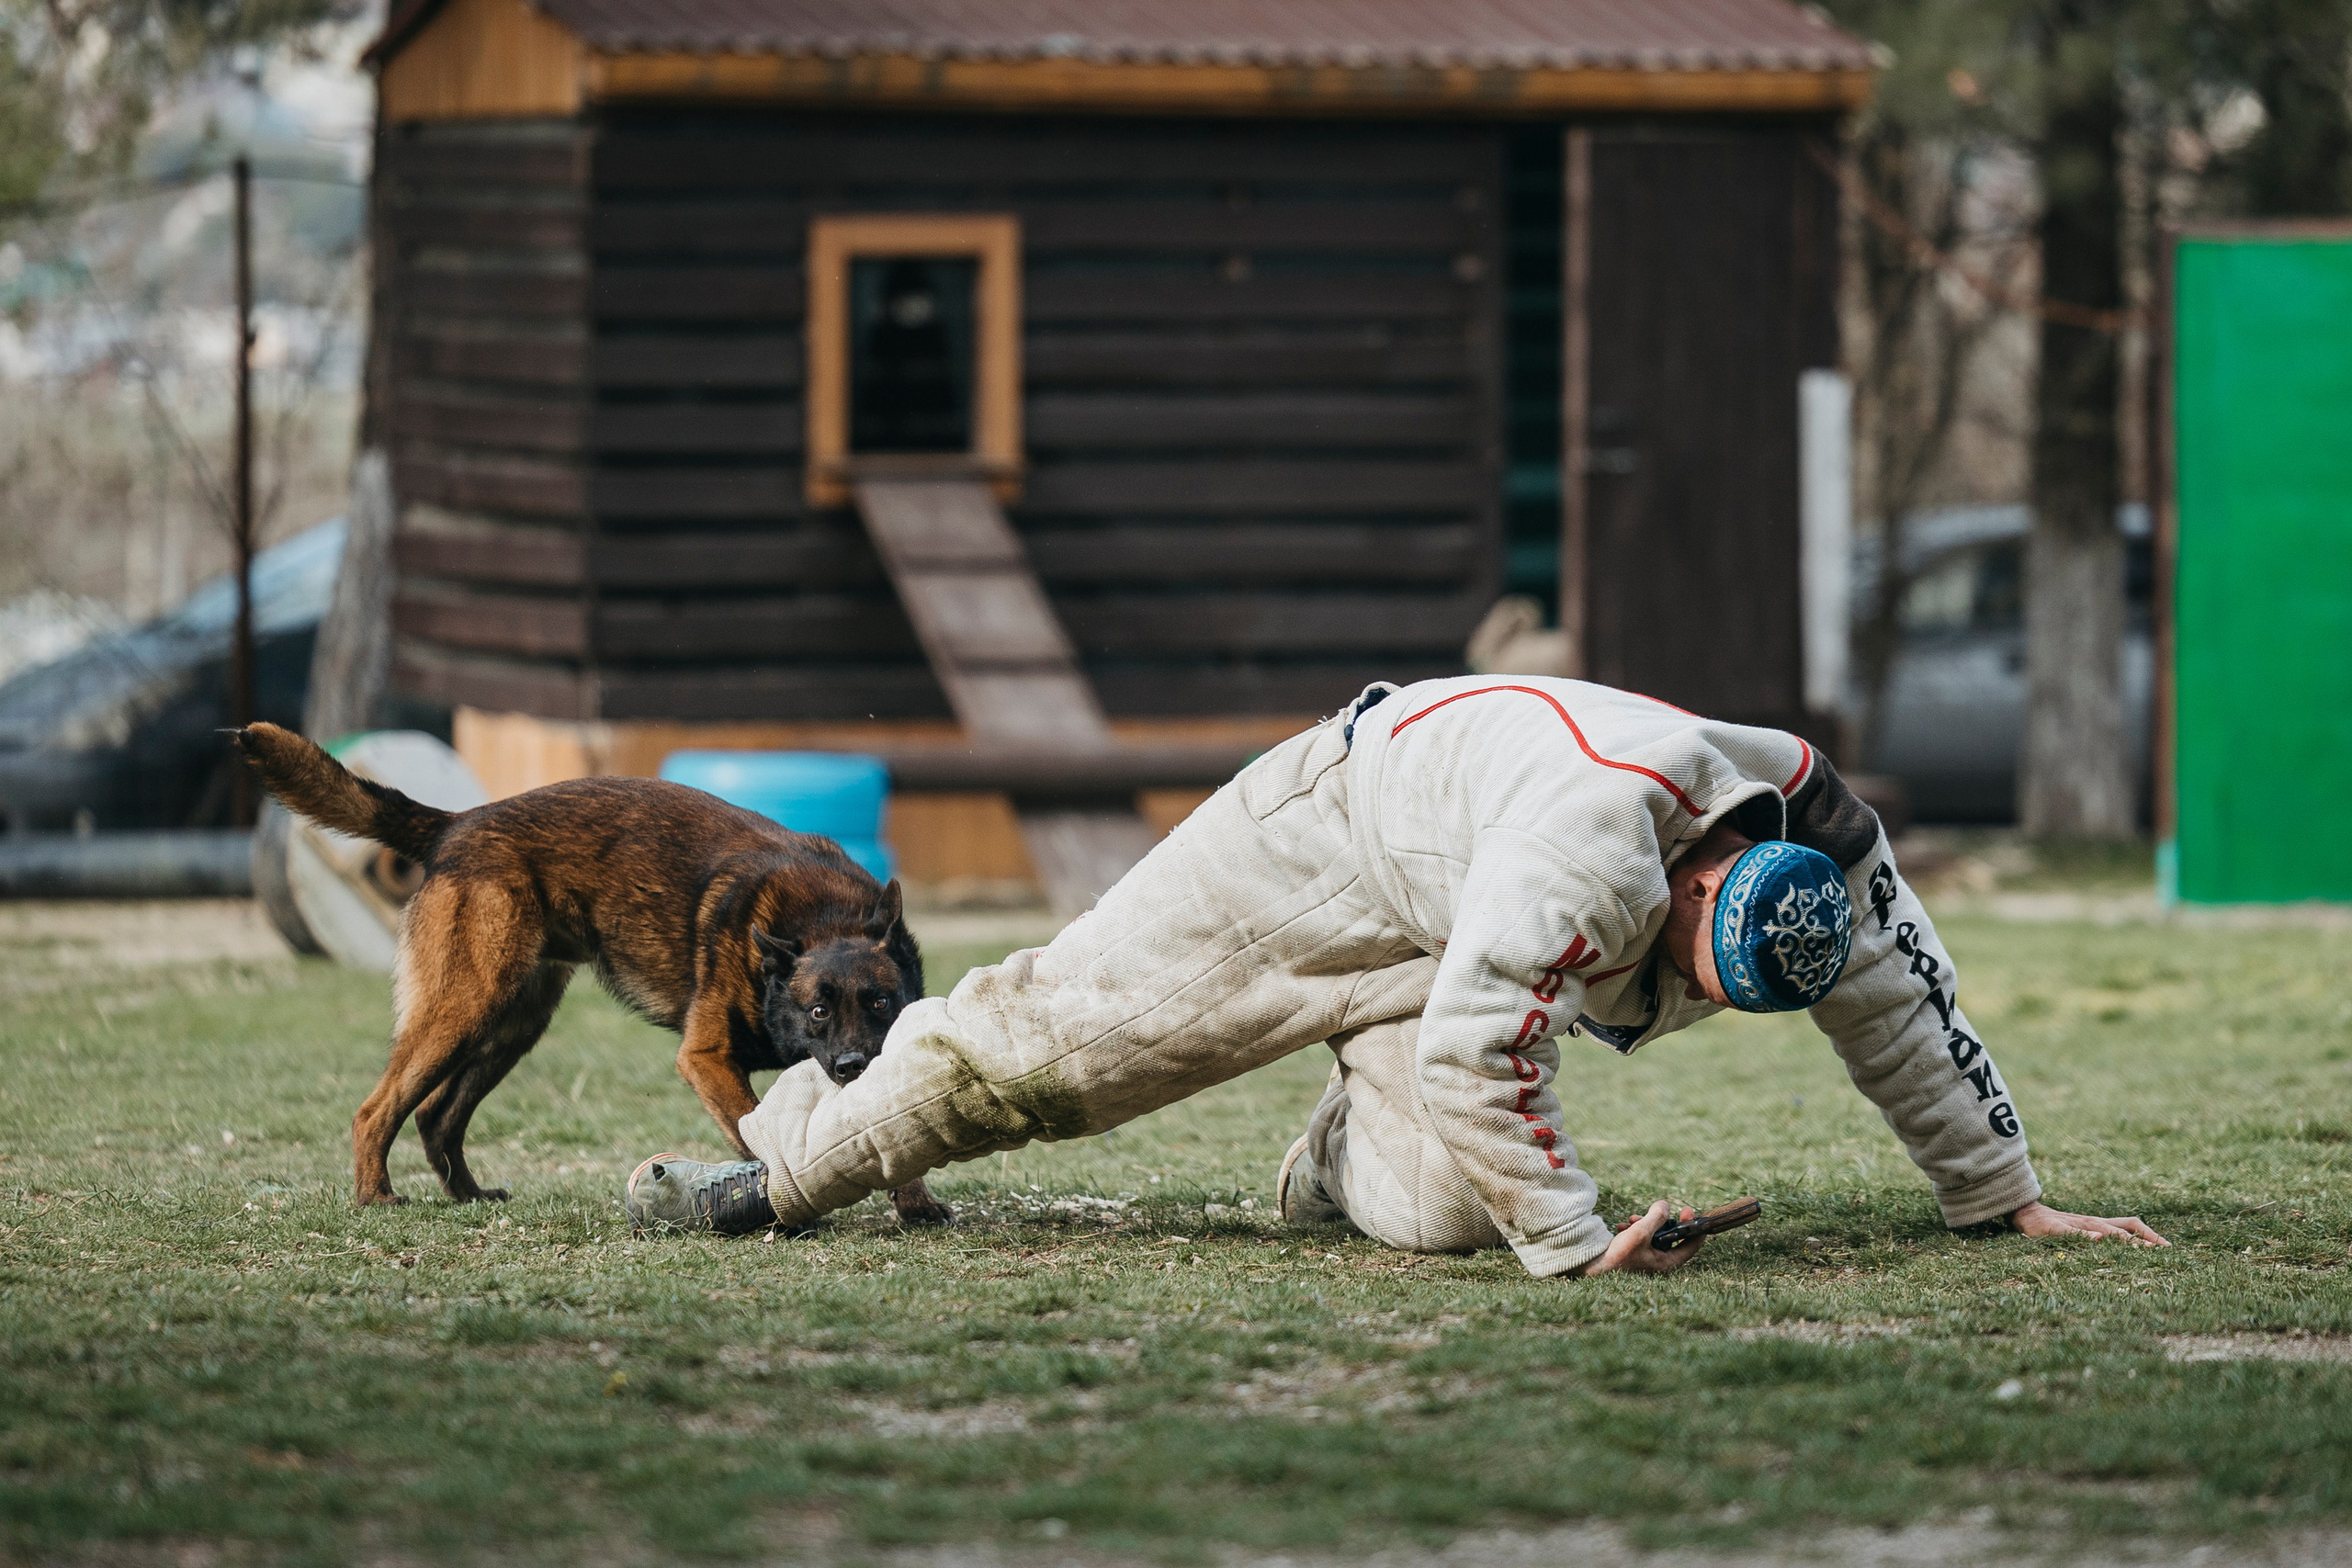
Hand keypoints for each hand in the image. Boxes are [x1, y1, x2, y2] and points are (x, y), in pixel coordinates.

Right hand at [1574, 1200, 1706, 1275]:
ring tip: (1632, 1219)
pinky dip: (1635, 1229)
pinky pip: (1642, 1238)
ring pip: (1655, 1235)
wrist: (1594, 1265)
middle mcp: (1660, 1262)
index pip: (1692, 1244)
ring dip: (1645, 1223)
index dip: (1693, 1226)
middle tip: (1659, 1208)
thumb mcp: (1640, 1232)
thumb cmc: (1619, 1255)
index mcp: (1667, 1262)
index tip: (1687, 1210)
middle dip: (1662, 1220)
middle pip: (1672, 1236)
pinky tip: (1623, 1226)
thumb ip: (1656, 1217)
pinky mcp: (1636, 1255)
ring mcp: (1648, 1258)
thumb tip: (1665, 1205)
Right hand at [2009, 1200, 2167, 1246]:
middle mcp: (2091, 1222)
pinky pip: (2072, 1232)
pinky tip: (2098, 1239)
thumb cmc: (2055, 1227)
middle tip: (2164, 1251)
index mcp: (2099, 1224)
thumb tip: (2124, 1250)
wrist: (2024, 1214)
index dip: (2150, 1235)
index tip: (2169, 1248)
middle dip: (2145, 1239)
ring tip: (2140, 1247)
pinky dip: (2087, 1235)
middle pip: (2123, 1227)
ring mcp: (2073, 1225)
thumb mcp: (2080, 1232)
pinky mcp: (2054, 1228)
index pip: (2131, 1225)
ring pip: (2102, 1229)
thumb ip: (2099, 1239)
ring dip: (2123, 1238)